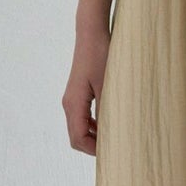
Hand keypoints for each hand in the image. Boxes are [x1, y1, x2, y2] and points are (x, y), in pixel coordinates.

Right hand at [63, 28, 110, 154]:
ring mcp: (71, 99)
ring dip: (94, 136)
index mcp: (74, 104)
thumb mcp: (109, 86)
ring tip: (116, 136)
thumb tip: (111, 135)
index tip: (113, 151)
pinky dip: (93, 126)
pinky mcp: (77, 95)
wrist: (92, 34)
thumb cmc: (101, 56)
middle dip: (93, 146)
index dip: (93, 150)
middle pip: (76, 137)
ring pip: (79, 128)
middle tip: (117, 147)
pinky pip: (82, 118)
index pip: (78, 139)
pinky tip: (110, 122)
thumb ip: (107, 111)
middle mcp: (69, 104)